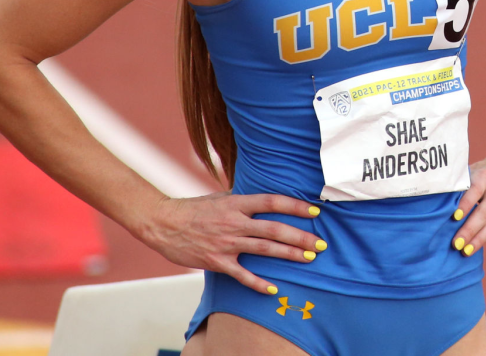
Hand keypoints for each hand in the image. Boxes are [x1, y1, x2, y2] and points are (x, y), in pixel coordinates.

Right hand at [139, 192, 324, 293]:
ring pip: (264, 249)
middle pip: (274, 229)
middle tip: (321, 243)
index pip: (273, 202)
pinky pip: (242, 275)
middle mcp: (235, 222)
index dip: (295, 206)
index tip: (315, 211)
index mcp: (238, 203)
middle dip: (301, 236)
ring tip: (309, 258)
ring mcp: (226, 242)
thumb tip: (265, 198)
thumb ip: (244, 199)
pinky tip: (273, 289)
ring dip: (289, 254)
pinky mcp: (217, 261)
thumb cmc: (194, 208)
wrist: (164, 223)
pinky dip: (258, 283)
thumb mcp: (221, 196)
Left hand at [451, 134, 485, 265]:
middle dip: (469, 230)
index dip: (466, 204)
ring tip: (465, 252)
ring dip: (480, 240)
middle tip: (455, 244)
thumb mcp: (474, 169)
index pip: (475, 192)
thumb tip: (436, 197)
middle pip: (484, 214)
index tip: (454, 216)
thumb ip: (460, 183)